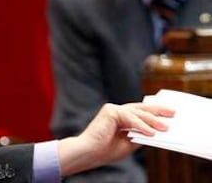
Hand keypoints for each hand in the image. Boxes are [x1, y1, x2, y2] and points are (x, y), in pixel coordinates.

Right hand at [57, 102, 174, 175]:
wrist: (89, 152)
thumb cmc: (105, 150)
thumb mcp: (129, 143)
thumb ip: (140, 135)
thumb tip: (157, 131)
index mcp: (120, 118)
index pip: (140, 113)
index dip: (155, 113)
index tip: (169, 116)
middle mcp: (116, 111)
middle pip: (141, 108)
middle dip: (158, 111)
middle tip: (173, 113)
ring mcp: (113, 109)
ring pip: (137, 113)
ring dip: (152, 121)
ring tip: (165, 127)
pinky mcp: (110, 110)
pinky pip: (129, 118)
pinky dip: (141, 126)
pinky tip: (150, 133)